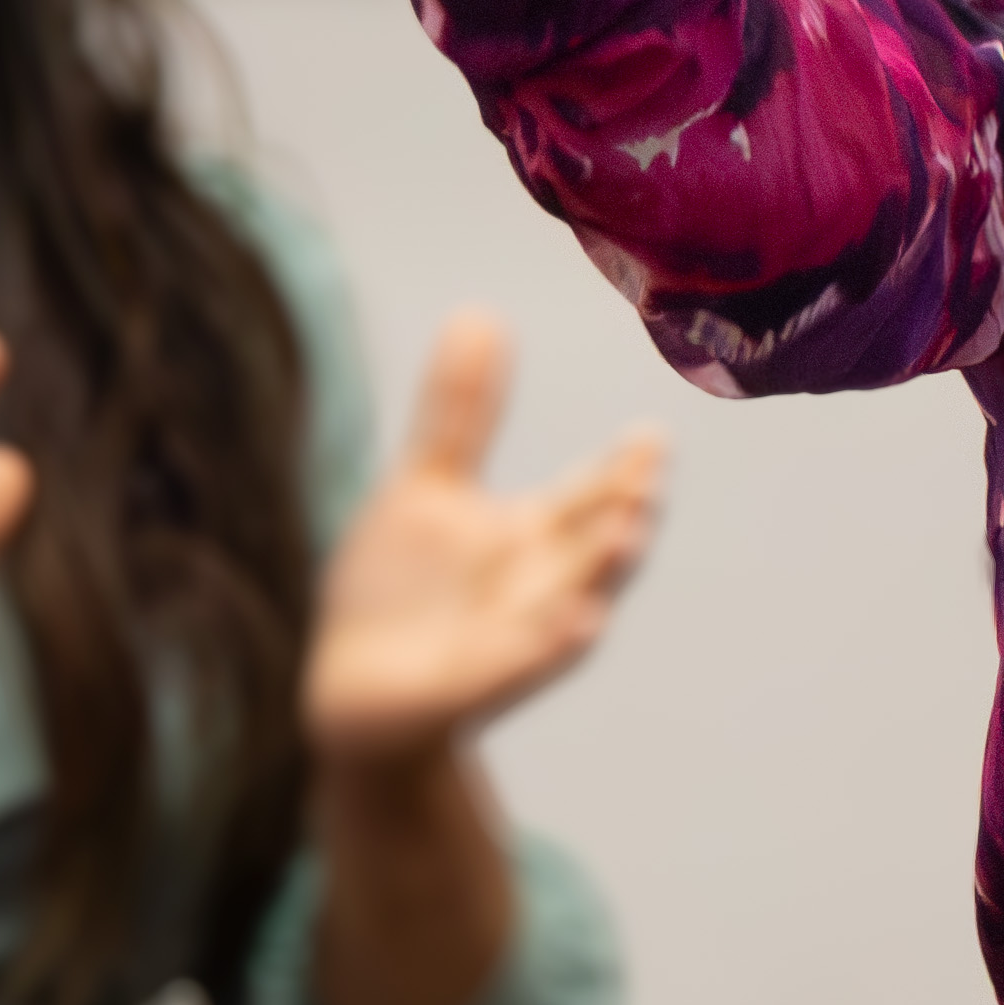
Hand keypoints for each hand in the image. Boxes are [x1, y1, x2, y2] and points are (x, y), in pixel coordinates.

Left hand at [307, 315, 664, 775]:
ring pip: (574, 600)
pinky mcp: (476, 684)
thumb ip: (459, 413)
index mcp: (533, 535)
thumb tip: (480, 313)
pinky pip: (524, 663)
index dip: (622, 467)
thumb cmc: (400, 591)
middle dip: (624, 511)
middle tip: (649, 477)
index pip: (591, 493)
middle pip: (593, 542)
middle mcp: (540, 585)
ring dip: (603, 570)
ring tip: (629, 533)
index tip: (650, 434)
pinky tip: (579, 623)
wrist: (353, 691)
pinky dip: (553, 644)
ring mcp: (514, 638)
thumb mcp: (425, 488)